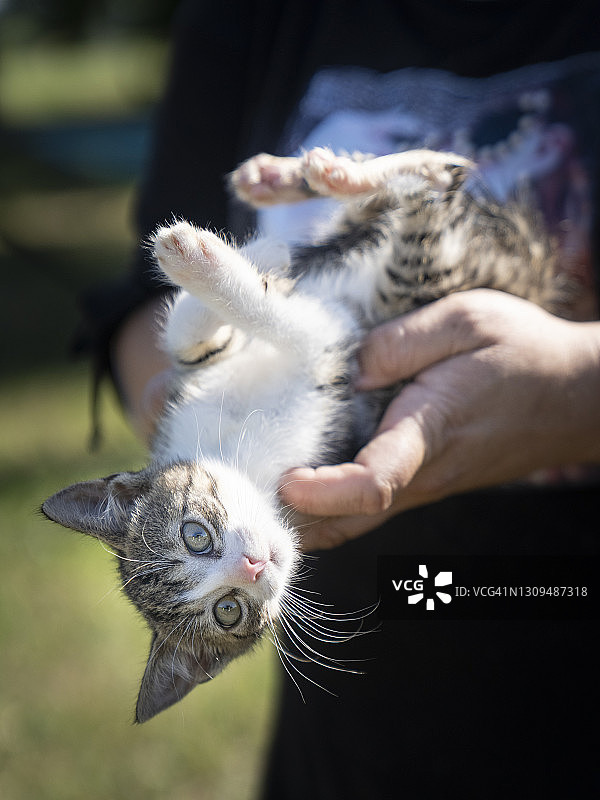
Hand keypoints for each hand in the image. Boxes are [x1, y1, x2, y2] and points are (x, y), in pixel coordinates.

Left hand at [280, 289, 599, 549]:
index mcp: (429, 430)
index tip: (284, 479)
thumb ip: (398, 343)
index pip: (371, 482)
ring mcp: (428, 485)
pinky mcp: (430, 482)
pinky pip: (371, 507)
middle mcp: (424, 473)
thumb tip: (346, 373)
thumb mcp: (465, 320)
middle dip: (294, 522)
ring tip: (257, 492)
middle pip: (349, 523)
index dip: (322, 492)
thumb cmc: (525, 352)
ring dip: (307, 519)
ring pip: (356, 523)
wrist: (579, 396)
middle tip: (244, 499)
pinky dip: (330, 507)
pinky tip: (302, 482)